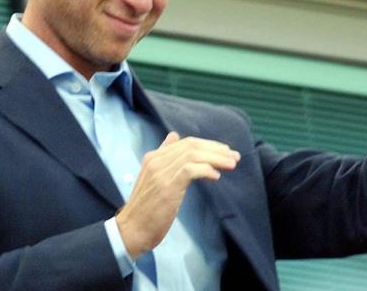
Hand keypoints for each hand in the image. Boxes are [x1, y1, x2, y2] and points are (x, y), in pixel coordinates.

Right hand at [115, 132, 239, 258]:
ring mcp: (160, 172)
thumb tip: (174, 136)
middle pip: (192, 146)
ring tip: (231, 165)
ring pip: (193, 155)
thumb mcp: (153, 177)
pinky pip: (190, 170)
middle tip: (234, 157)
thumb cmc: (146, 208)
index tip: (226, 152)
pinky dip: (205, 170)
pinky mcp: (167, 186)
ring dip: (216, 158)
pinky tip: (216, 177)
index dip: (209, 145)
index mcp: (154, 157)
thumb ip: (164, 157)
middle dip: (216, 149)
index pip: (186, 142)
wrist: (132, 229)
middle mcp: (156, 160)